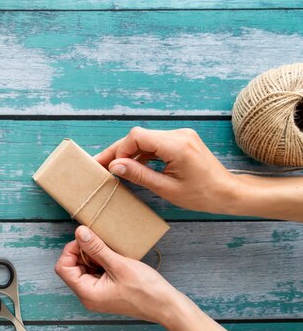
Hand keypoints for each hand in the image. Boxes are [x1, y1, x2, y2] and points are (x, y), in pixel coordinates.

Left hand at [55, 226, 182, 323]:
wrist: (167, 306)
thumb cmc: (146, 290)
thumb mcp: (119, 265)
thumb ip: (97, 248)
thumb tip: (80, 232)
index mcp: (87, 293)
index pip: (63, 268)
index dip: (71, 251)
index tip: (87, 240)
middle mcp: (88, 296)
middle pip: (71, 268)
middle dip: (82, 252)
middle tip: (100, 244)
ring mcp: (97, 294)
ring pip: (83, 268)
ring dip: (93, 256)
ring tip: (110, 252)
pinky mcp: (106, 291)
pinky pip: (95, 272)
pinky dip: (100, 262)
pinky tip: (113, 258)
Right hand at [95, 127, 240, 213]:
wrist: (228, 193)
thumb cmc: (201, 195)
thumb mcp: (166, 189)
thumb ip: (139, 175)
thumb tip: (115, 166)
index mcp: (176, 145)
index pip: (137, 137)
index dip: (119, 150)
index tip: (108, 166)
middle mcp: (179, 135)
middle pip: (139, 136)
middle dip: (120, 151)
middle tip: (101, 164)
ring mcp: (181, 135)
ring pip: (145, 138)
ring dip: (129, 152)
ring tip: (114, 167)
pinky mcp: (182, 140)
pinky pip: (155, 143)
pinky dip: (142, 153)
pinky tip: (133, 166)